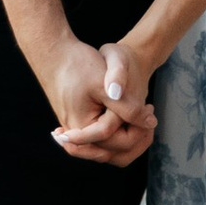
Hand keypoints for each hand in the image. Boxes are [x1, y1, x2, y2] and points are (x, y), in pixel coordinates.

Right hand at [47, 36, 152, 166]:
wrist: (54, 53)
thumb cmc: (77, 65)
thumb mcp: (106, 86)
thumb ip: (127, 107)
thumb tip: (151, 123)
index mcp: (82, 127)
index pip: (116, 141)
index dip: (138, 127)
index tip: (149, 107)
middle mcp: (77, 134)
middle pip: (113, 151)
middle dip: (135, 137)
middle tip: (148, 113)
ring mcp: (77, 130)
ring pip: (109, 150)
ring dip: (129, 139)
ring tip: (142, 118)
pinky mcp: (80, 124)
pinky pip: (102, 140)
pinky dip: (118, 134)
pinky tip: (130, 119)